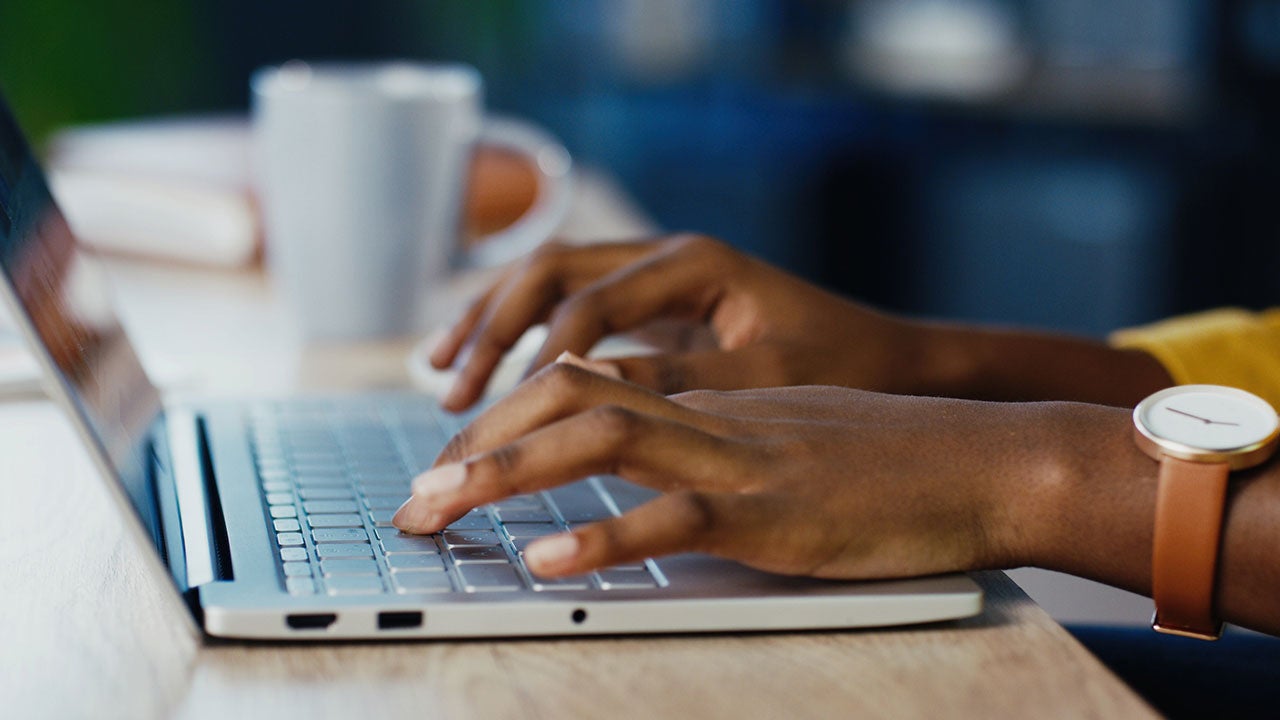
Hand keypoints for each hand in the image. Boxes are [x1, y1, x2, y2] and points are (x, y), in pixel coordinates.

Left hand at [392, 360, 1117, 579]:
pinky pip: (676, 517)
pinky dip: (605, 539)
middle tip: (414, 497)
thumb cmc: (897, 461)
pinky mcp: (775, 512)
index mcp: (709, 400)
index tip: (450, 464)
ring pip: (601, 439)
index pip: (582, 383)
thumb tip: (656, 478)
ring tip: (438, 510)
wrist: (987, 460)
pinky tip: (548, 564)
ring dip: (507, 473)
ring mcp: (740, 458)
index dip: (504, 418)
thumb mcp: (792, 439)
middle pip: (567, 395)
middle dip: (477, 441)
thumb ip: (721, 447)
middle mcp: (710, 415)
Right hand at [430, 235, 924, 410]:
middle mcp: (666, 256)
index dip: (535, 355)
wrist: (889, 356)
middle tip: (450, 393)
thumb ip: (678, 380)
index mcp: (695, 263)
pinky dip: (519, 337)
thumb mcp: (765, 378)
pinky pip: (565, 310)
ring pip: (546, 282)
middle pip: (549, 273)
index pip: (589, 302)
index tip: (495, 411)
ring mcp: (654, 277)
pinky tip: (487, 373)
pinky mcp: (650, 308)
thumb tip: (583, 391)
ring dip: (490, 325)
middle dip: (491, 330)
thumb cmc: (842, 364)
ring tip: (440, 376)